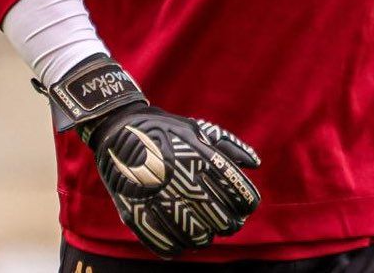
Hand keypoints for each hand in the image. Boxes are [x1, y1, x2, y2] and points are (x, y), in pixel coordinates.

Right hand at [41, 56, 260, 256]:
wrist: (117, 128)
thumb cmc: (164, 130)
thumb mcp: (197, 129)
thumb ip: (229, 145)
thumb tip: (257, 163)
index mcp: (197, 154)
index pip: (233, 189)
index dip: (246, 203)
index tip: (247, 207)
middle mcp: (179, 176)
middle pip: (218, 216)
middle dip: (230, 224)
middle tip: (230, 224)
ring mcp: (156, 195)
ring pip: (194, 234)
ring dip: (205, 237)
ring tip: (207, 233)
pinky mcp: (134, 210)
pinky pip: (163, 241)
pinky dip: (177, 247)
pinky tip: (182, 242)